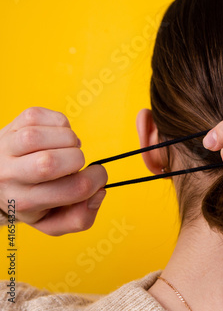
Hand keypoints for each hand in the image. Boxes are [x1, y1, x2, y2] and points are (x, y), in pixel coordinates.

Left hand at [0, 107, 107, 235]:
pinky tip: (56, 136)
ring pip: (43, 136)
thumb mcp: (51, 221)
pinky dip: (59, 123)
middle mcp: (10, 176)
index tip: (97, 175)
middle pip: (51, 163)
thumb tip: (99, 192)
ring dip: (69, 139)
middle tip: (75, 163)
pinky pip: (42, 116)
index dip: (98, 179)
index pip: (75, 189)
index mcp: (25, 203)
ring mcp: (7, 147)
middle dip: (78, 159)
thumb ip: (81, 218)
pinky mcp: (12, 125)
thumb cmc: (31, 198)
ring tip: (65, 148)